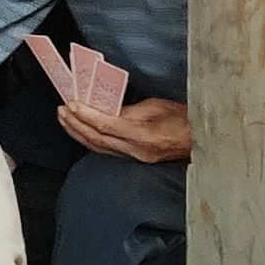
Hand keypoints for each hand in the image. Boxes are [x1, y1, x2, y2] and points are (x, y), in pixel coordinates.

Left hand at [59, 94, 192, 163]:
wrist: (203, 139)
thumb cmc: (185, 119)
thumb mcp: (157, 107)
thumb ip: (129, 110)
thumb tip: (105, 110)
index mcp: (144, 136)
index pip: (106, 126)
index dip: (86, 115)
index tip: (71, 104)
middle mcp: (138, 151)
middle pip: (97, 139)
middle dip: (76, 124)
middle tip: (62, 110)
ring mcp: (137, 158)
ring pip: (99, 148)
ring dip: (79, 133)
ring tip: (65, 118)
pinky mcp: (137, 160)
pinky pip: (107, 151)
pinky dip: (91, 140)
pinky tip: (81, 131)